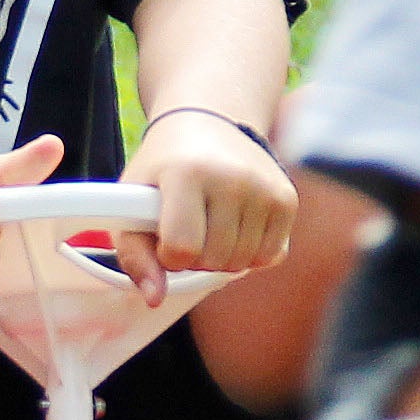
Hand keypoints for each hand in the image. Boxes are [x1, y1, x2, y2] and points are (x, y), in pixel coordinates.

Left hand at [119, 107, 290, 292]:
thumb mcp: (134, 201)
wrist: (210, 122)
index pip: (182, 249)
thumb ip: (134, 255)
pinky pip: (269, 255)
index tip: (164, 236)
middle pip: (214, 261)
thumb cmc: (164, 169)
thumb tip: (155, 298)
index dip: (168, 255)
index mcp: (187, 173)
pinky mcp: (286, 198)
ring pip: (242, 263)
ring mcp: (264, 188)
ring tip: (211, 225)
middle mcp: (232, 178)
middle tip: (188, 229)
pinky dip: (250, 253)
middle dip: (196, 258)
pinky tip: (236, 226)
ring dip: (223, 257)